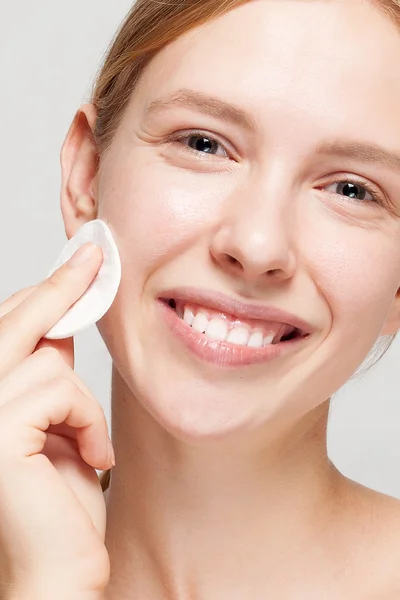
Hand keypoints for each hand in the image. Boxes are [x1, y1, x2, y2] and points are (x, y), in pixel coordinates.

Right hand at [0, 243, 112, 598]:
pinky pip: (61, 390)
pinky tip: (91, 459)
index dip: (45, 291)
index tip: (79, 258)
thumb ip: (49, 375)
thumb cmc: (62, 502)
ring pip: (47, 360)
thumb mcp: (60, 423)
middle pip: (15, 324)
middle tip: (95, 253)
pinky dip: (89, 421)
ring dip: (83, 403)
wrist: (59, 569)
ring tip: (90, 445)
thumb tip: (61, 324)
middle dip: (60, 286)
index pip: (8, 327)